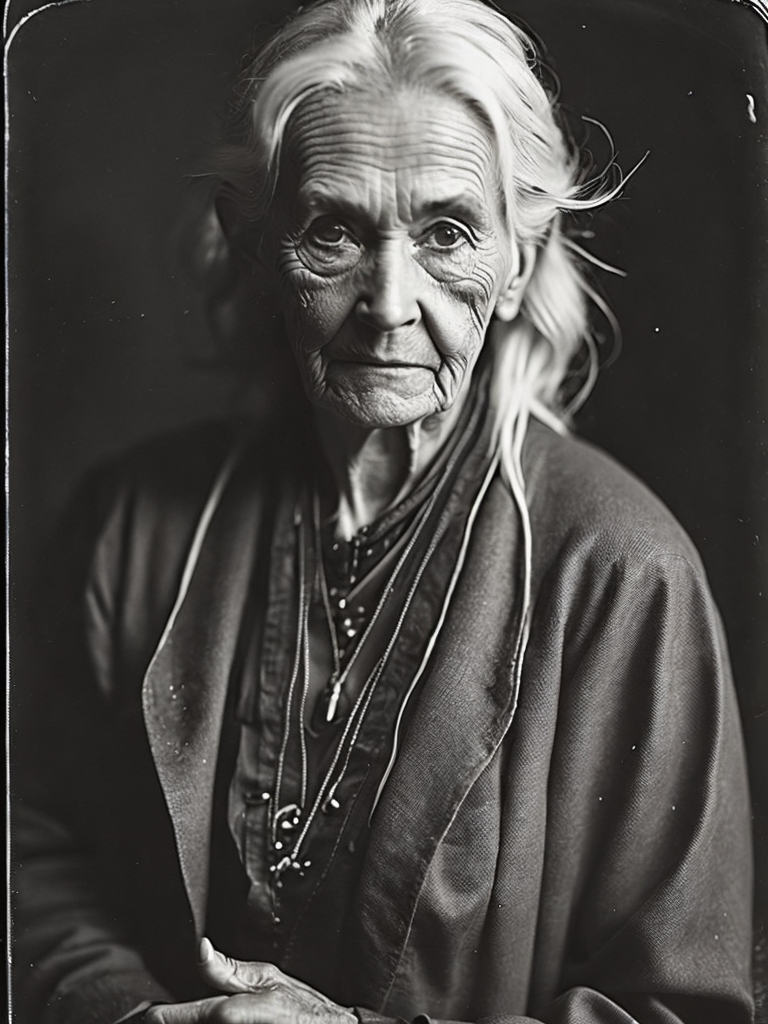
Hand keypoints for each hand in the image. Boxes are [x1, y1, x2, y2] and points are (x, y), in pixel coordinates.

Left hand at [144, 938, 357, 1023]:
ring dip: (189, 1022)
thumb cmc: (299, 1007)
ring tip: (186, 1016)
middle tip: (166, 1015)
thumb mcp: (265, 976)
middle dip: (174, 1020)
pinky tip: (214, 1021)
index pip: (172, 1017)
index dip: (156, 1015)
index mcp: (226, 1014)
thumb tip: (200, 948)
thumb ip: (226, 969)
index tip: (143, 1013)